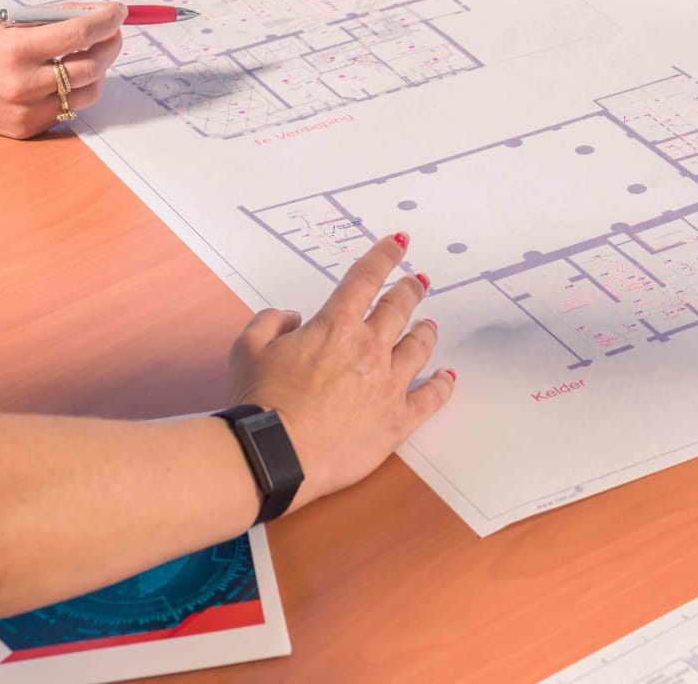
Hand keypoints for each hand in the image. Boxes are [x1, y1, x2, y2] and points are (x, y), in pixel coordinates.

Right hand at [0, 3, 125, 138]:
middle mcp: (25, 83)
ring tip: (90, 57)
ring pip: (87, 94)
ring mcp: (27, 110)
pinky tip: (64, 79)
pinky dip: (73, 93)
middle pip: (92, 67)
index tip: (118, 12)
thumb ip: (50, 21)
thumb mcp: (5, 24)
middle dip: (110, 46)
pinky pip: (67, 110)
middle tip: (112, 34)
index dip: (107, 21)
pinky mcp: (27, 129)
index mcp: (18, 49)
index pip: (79, 34)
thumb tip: (91, 14)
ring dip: (98, 72)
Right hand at [227, 234, 453, 508]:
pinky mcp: (397, 420)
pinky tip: (448, 377)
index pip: (366, 278)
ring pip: (419, 346)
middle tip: (416, 283)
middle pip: (399, 308)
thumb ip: (271, 321)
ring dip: (426, 331)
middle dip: (410, 290)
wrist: (276, 454)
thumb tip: (293, 318)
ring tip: (429, 324)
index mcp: (336, 325)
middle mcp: (370, 348)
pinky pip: (430, 398)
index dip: (384, 255)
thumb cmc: (260, 401)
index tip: (398, 243)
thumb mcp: (249, 347)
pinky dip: (442, 384)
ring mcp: (388, 384)